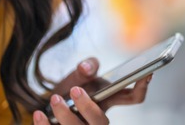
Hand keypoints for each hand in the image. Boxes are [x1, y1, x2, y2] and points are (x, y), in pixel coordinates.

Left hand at [32, 57, 152, 123]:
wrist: (48, 106)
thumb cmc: (70, 90)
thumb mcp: (78, 74)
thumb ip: (85, 66)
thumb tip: (87, 68)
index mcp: (110, 100)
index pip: (134, 97)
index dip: (142, 86)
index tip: (146, 73)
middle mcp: (99, 119)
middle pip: (102, 123)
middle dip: (88, 109)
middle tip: (74, 90)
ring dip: (66, 117)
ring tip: (54, 100)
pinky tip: (39, 114)